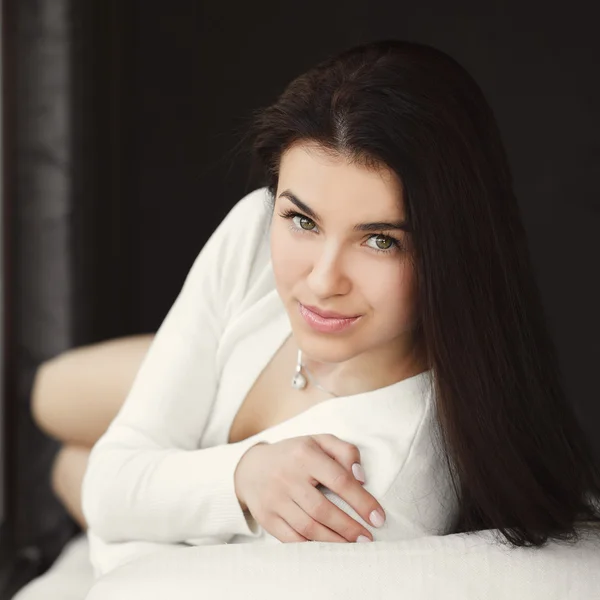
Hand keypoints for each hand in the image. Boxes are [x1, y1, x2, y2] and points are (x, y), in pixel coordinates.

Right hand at [234, 434, 385, 542]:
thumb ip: (345, 451)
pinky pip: (291, 539)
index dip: (362, 501)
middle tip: (368, 538)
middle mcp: (288, 477)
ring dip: (334, 541)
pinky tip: (328, 548)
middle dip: (349, 527)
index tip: (378, 517)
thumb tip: (361, 477)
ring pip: (308, 527)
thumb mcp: (319, 441)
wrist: (251, 468)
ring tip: (352, 546)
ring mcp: (275, 499)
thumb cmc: (295, 455)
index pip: (339, 479)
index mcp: (305, 454)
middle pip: (323, 509)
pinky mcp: (266, 518)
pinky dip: (312, 546)